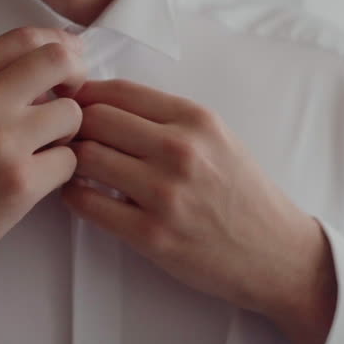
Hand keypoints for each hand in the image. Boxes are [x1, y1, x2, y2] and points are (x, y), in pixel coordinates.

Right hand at [0, 27, 86, 317]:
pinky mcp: (20, 182)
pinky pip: (70, 160)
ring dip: (67, 133)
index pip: (27, 37)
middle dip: (76, 78)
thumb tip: (44, 66)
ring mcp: (1, 141)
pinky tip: (34, 180)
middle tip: (69, 100)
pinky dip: (60, 170)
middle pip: (59, 61)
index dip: (58, 47)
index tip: (66, 64)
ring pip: (72, 114)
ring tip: (42, 150)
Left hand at [62, 79, 336, 335]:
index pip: (118, 91)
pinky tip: (82, 194)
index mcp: (196, 120)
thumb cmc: (243, 195)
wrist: (276, 253)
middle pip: (94, 119)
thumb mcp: (218, 139)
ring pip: (86, 157)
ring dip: (70, 160)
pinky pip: (87, 204)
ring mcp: (165, 194)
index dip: (86, 95)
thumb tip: (105, 102)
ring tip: (73, 167)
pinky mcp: (152, 235)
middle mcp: (180, 151)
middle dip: (74, 126)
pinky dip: (73, 195)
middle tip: (68, 138)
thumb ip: (167, 119)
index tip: (75, 106)